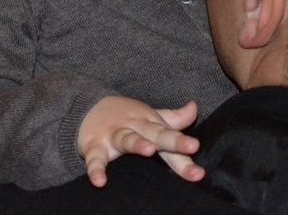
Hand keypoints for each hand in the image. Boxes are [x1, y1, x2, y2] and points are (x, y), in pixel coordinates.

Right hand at [77, 96, 202, 187]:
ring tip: (148, 149)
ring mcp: (114, 135)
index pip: (172, 138)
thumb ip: (173, 118)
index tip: (201, 170)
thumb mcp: (149, 117)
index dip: (186, 148)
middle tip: (191, 145)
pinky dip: (96, 169)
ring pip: (127, 139)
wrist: (87, 106)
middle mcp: (136, 129)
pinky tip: (99, 181)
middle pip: (156, 134)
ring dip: (137, 143)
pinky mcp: (95, 145)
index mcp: (152, 124)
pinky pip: (95, 158)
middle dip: (174, 140)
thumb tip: (195, 108)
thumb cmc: (126, 118)